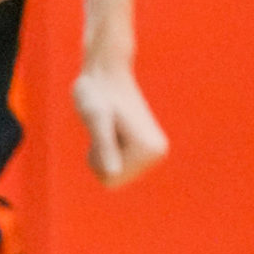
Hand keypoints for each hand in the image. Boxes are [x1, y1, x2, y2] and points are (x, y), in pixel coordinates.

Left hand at [73, 61, 169, 185]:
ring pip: (117, 173)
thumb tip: (112, 173)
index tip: (102, 130)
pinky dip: (108, 150)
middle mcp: (158, 153)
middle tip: (103, 127)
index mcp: (150, 150)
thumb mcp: (94, 118)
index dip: (95, 159)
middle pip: (115, 180)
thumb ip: (103, 144)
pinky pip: (119, 166)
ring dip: (104, 152)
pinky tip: (113, 128)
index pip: (110, 180)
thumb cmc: (96, 91)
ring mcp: (155, 152)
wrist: (106, 73)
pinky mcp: (148, 149)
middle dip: (100, 157)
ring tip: (108, 126)